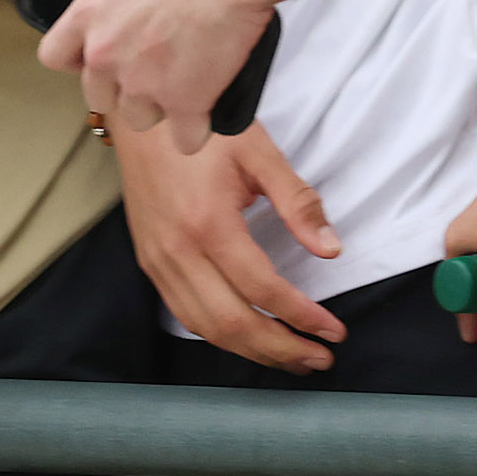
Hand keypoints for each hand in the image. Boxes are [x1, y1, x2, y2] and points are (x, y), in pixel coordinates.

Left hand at [36, 0, 274, 152]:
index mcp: (91, 16)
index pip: (55, 57)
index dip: (79, 58)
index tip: (100, 54)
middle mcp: (108, 57)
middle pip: (99, 96)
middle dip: (123, 87)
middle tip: (151, 72)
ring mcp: (145, 85)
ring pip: (140, 119)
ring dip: (159, 109)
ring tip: (183, 92)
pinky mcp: (187, 103)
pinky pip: (185, 138)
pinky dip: (194, 132)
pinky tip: (204, 120)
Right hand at [115, 121, 344, 373]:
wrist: (143, 116)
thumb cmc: (207, 131)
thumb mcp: (261, 155)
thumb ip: (298, 204)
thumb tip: (331, 250)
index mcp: (208, 225)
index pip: (261, 287)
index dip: (301, 315)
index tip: (333, 330)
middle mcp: (177, 253)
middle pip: (230, 322)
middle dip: (278, 348)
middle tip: (319, 359)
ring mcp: (157, 262)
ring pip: (203, 327)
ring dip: (250, 350)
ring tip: (292, 358)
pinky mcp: (149, 263)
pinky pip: (183, 313)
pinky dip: (218, 335)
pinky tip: (248, 338)